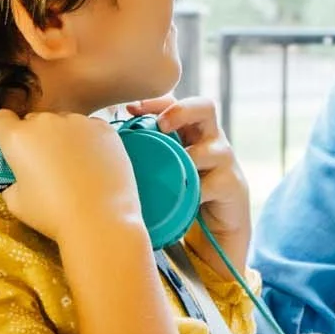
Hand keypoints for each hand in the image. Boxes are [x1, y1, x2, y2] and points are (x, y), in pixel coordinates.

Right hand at [0, 108, 144, 247]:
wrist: (99, 219)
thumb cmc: (52, 214)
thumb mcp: (17, 203)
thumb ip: (13, 182)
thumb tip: (20, 180)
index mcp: (18, 138)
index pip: (1, 119)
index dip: (5, 132)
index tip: (14, 148)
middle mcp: (45, 122)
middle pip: (34, 121)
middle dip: (37, 138)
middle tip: (47, 165)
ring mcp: (77, 121)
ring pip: (64, 124)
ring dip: (64, 138)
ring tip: (76, 167)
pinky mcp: (103, 127)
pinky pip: (90, 129)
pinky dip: (89, 142)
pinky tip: (95, 165)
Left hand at [130, 94, 251, 265]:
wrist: (216, 232)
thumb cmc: (181, 197)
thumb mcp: (160, 173)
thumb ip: (144, 159)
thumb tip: (101, 153)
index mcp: (188, 132)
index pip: (175, 103)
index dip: (156, 101)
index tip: (131, 108)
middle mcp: (209, 139)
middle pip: (205, 107)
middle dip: (181, 111)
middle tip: (161, 125)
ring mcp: (224, 161)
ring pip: (212, 148)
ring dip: (189, 159)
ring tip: (173, 170)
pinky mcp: (232, 185)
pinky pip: (212, 183)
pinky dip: (195, 191)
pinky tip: (182, 202)